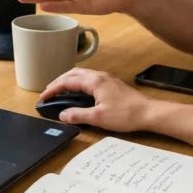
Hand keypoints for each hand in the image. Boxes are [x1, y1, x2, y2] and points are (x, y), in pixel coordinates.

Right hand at [38, 68, 154, 131]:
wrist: (148, 112)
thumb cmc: (125, 115)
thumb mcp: (98, 118)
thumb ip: (78, 115)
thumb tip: (62, 114)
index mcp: (94, 81)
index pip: (67, 82)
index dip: (53, 89)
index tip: (43, 97)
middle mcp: (99, 76)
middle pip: (73, 73)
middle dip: (58, 81)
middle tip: (48, 91)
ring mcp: (106, 78)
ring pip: (81, 74)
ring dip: (68, 80)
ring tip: (59, 89)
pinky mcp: (111, 83)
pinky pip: (89, 77)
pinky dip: (78, 82)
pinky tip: (78, 90)